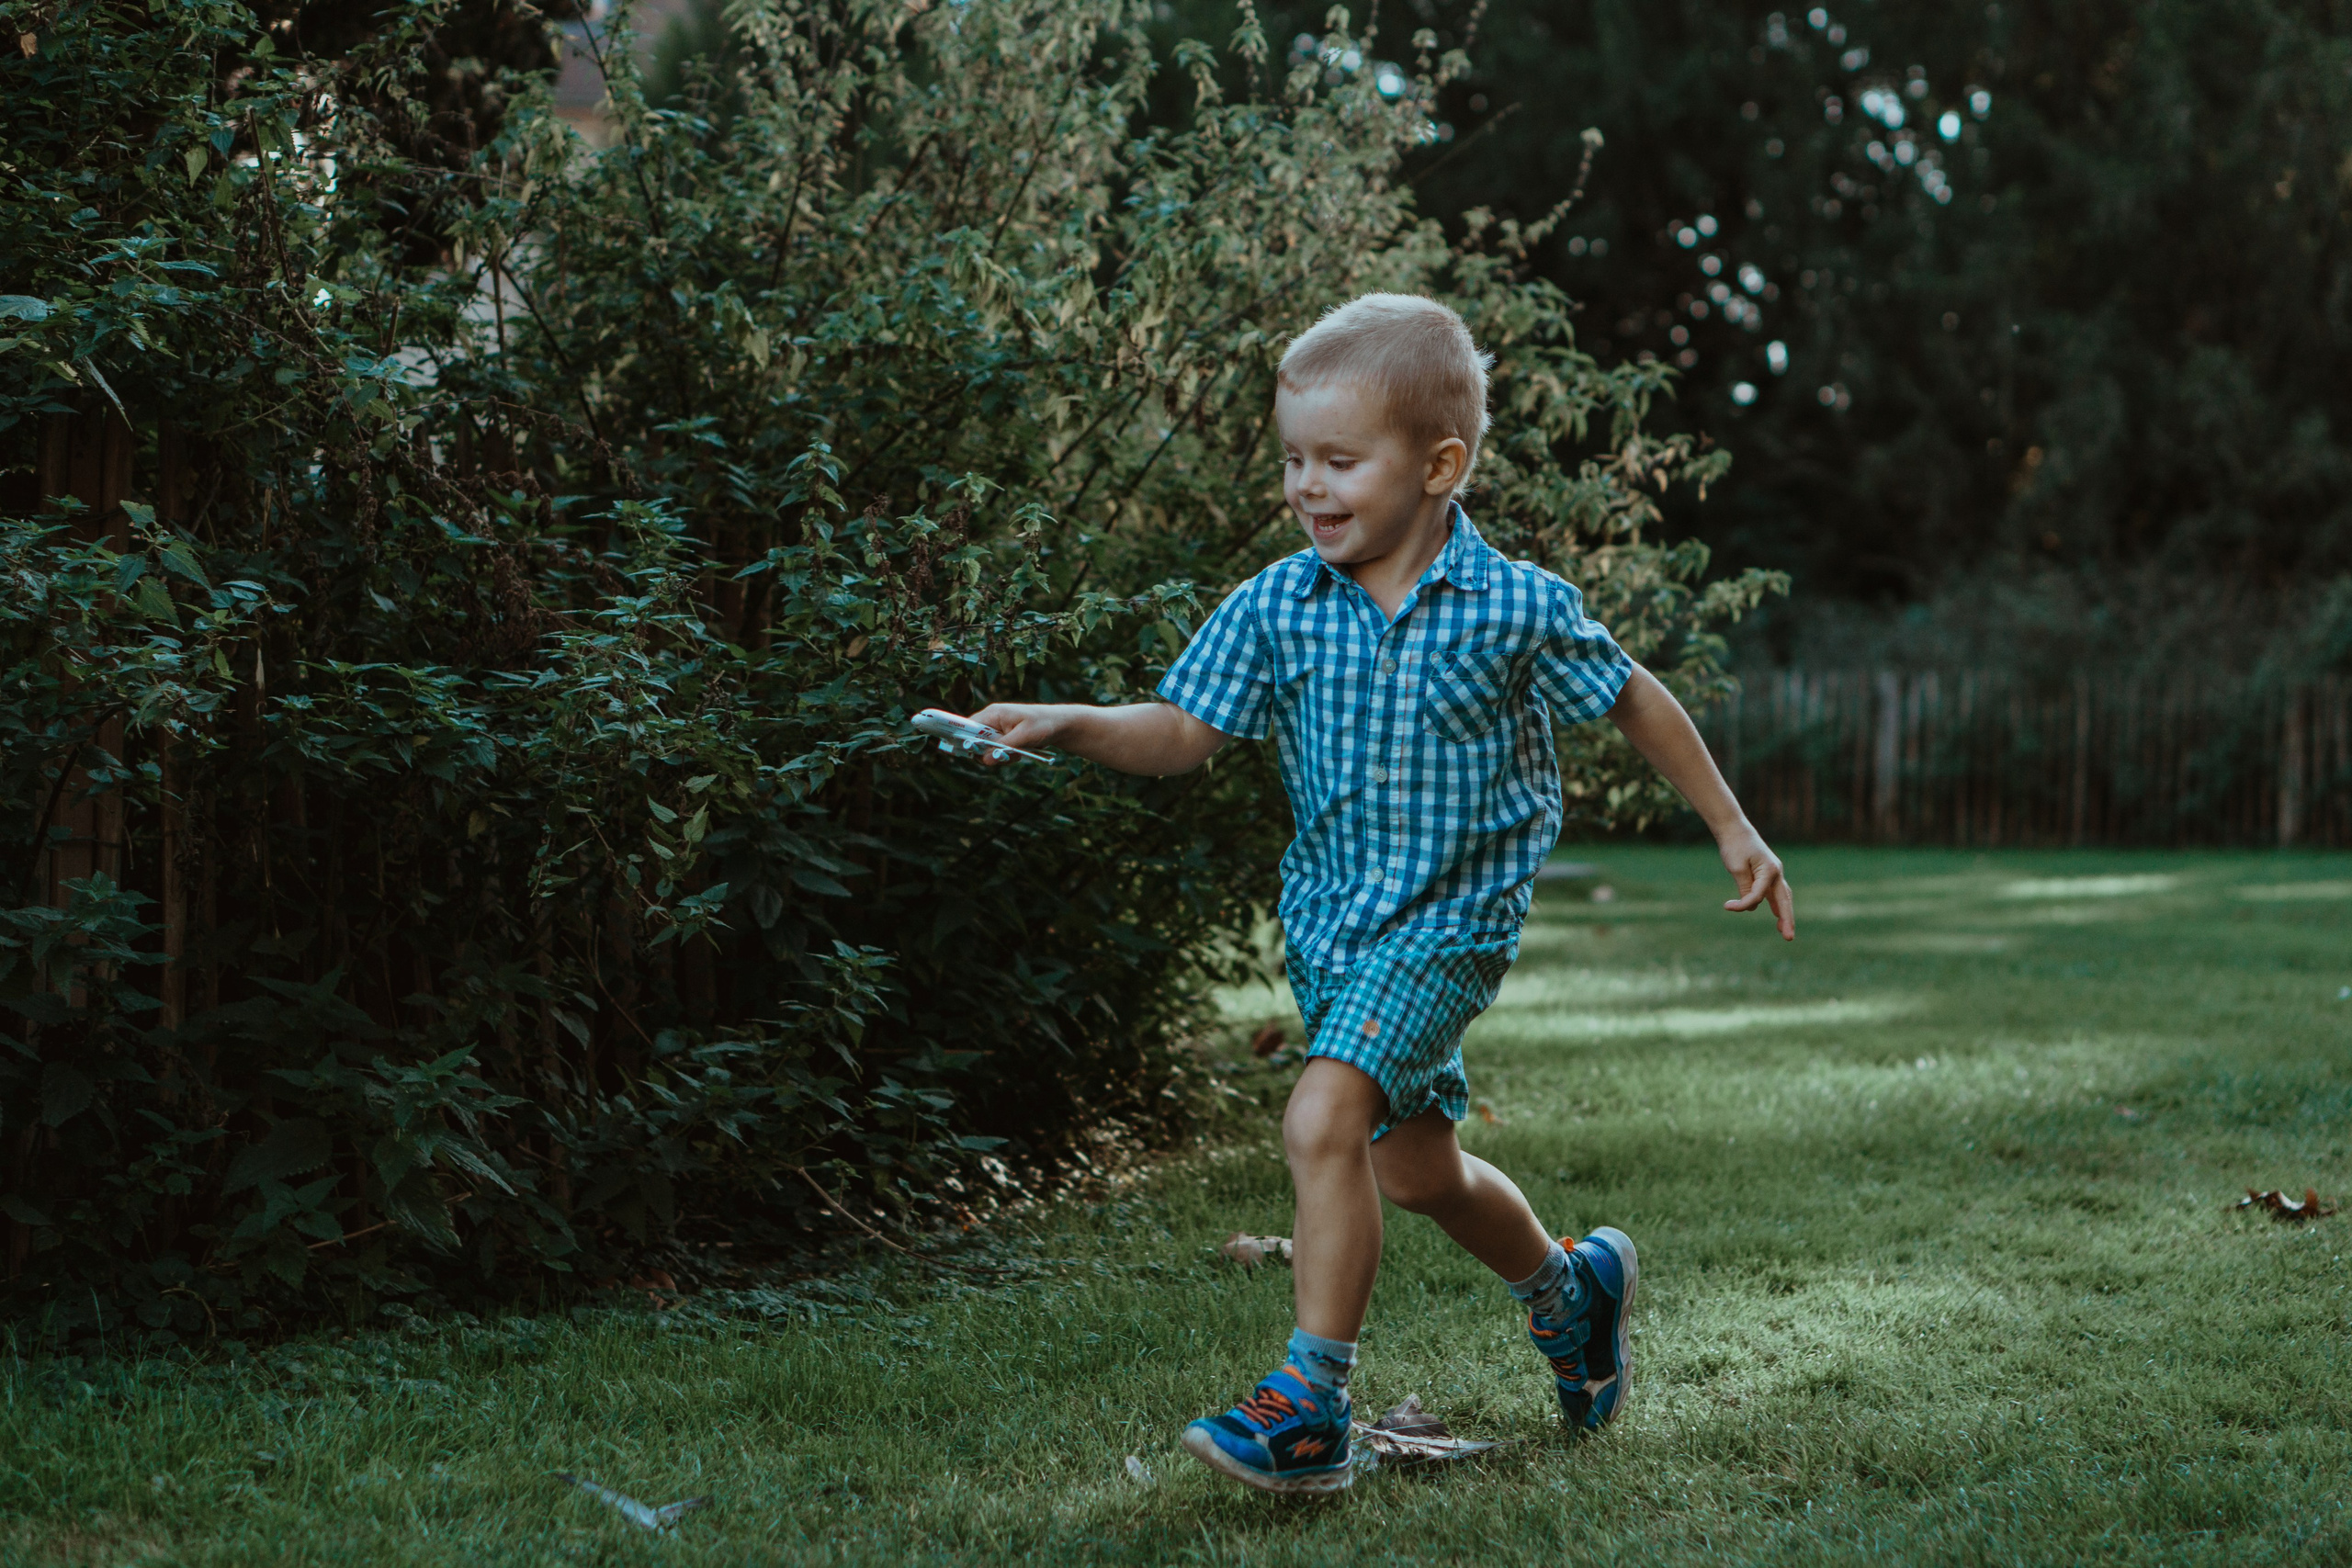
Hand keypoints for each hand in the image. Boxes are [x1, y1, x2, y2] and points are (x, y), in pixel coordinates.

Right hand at [967, 702, 1063, 764]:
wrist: (1060, 725)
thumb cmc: (1043, 724)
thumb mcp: (1024, 736)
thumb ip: (1003, 747)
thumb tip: (984, 759)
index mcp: (993, 714)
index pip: (968, 727)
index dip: (964, 740)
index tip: (970, 753)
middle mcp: (992, 721)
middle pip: (975, 742)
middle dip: (987, 754)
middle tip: (1005, 756)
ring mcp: (997, 730)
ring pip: (986, 750)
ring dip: (999, 757)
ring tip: (1017, 754)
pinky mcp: (1004, 739)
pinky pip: (996, 753)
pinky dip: (1006, 757)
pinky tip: (1019, 754)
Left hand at [1716, 822, 1794, 939]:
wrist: (1735, 829)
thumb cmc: (1734, 846)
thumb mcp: (1736, 868)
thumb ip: (1745, 887)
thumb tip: (1752, 905)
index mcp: (1770, 870)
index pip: (1758, 895)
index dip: (1743, 904)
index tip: (1727, 906)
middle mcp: (1776, 872)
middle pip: (1784, 900)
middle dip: (1786, 920)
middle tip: (1788, 937)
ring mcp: (1774, 873)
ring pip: (1783, 897)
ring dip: (1784, 914)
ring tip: (1784, 931)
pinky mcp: (1768, 873)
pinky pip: (1775, 892)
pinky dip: (1778, 904)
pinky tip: (1777, 914)